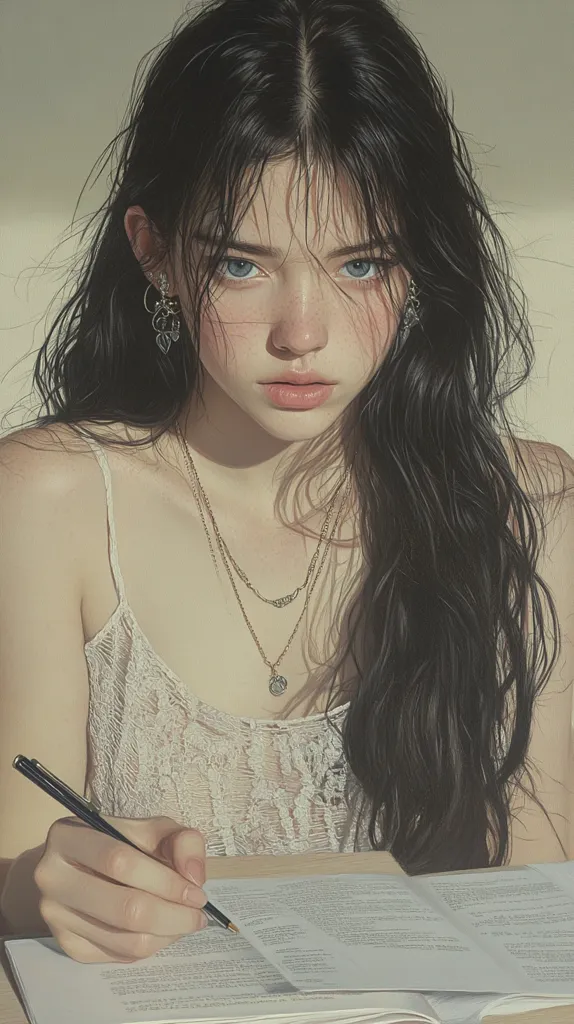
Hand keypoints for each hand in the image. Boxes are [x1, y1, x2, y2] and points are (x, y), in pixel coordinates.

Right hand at [34, 815, 207, 962]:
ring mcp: (55, 914)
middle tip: (197, 914)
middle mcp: (52, 876)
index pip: (120, 863)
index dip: (166, 881)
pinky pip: (118, 955)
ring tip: (184, 921)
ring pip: (125, 939)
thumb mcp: (153, 829)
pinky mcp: (65, 944)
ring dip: (167, 934)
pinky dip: (150, 946)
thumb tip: (194, 877)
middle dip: (173, 915)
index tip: (198, 892)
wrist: (79, 866)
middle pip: (125, 908)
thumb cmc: (121, 842)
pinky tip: (160, 929)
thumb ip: (182, 842)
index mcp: (69, 835)